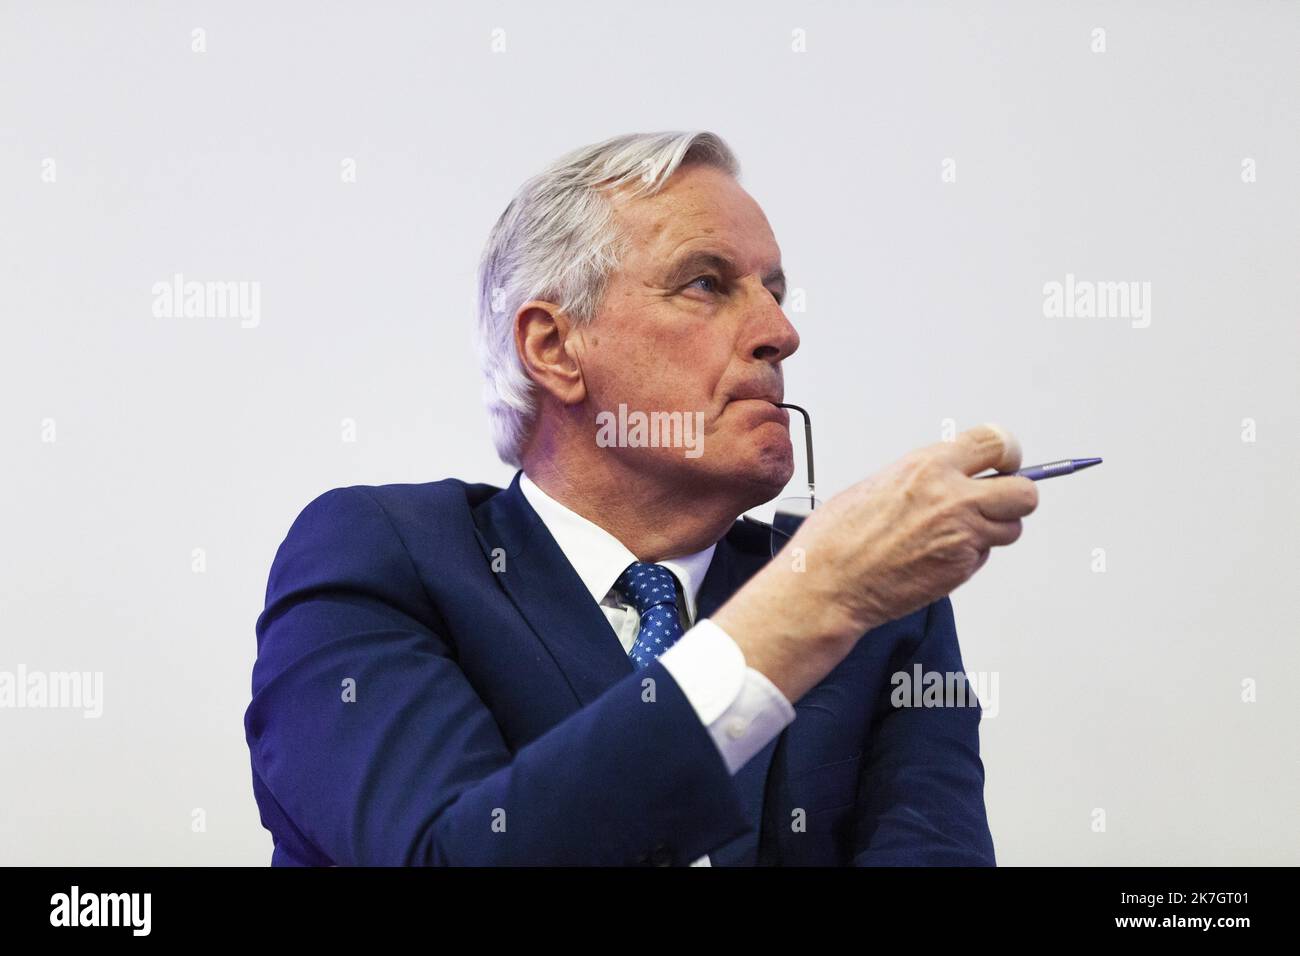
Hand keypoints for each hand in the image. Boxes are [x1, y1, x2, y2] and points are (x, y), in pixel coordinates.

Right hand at [714, 424, 1036, 702]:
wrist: (827, 582)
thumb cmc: (838, 537)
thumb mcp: (879, 484)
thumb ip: (922, 477)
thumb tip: (947, 474)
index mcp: (928, 466)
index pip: (997, 442)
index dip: (1006, 453)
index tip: (1005, 461)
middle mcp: (952, 496)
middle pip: (1024, 490)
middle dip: (1015, 495)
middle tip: (997, 500)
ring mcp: (961, 534)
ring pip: (1011, 528)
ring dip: (993, 529)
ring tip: (957, 533)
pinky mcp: (960, 567)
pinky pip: (983, 555)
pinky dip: (968, 556)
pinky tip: (936, 555)